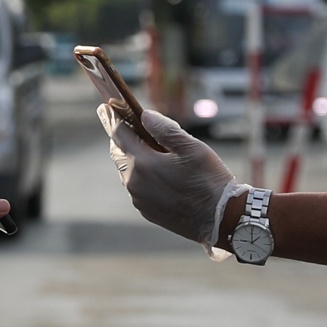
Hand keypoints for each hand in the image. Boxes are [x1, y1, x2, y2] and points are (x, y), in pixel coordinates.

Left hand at [98, 105, 233, 244]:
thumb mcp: (192, 148)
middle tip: (120, 123)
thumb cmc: (209, 181)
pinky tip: (154, 170)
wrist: (219, 220)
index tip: (107, 107)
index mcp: (142, 164)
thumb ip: (165, 129)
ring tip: (141, 145)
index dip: (113, 118)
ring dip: (131, 156)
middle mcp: (134, 183)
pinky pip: (137, 187)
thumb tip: (145, 116)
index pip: (119, 134)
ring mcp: (139, 199)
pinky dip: (140, 174)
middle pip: (118, 154)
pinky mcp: (147, 211)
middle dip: (120, 137)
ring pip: (127, 171)